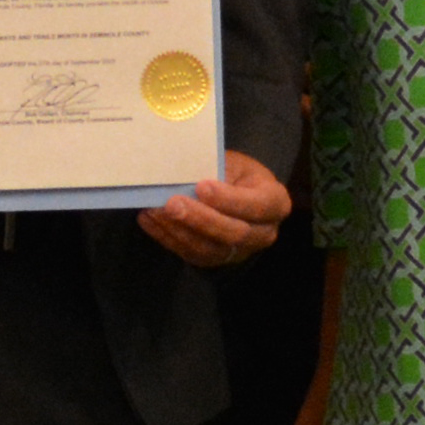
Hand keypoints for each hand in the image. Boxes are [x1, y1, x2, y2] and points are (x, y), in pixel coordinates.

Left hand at [138, 149, 290, 269]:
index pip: (256, 206)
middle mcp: (263, 233)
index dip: (229, 200)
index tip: (202, 187)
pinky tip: (149, 220)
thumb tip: (185, 173)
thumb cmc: (237, 174)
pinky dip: (167, 238)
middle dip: (200, 219)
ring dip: (179, 230)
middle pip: (233, 233)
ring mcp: (240, 252)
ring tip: (154, 210)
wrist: (236, 194)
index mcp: (276, 203)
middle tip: (172, 203)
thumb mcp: (235, 164)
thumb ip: (218, 171)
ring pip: (210, 249)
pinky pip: (191, 255)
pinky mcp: (216, 260)